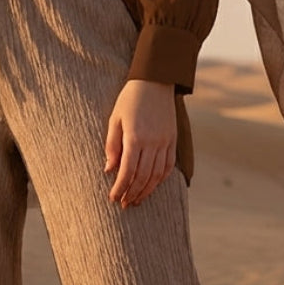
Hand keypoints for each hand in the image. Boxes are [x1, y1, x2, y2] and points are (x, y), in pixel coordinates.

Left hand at [104, 79, 176, 207]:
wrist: (155, 80)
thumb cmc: (130, 99)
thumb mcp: (115, 119)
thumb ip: (112, 145)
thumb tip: (109, 170)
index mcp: (135, 136)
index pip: (128, 171)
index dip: (120, 187)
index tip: (113, 197)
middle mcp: (152, 142)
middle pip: (143, 176)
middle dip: (133, 193)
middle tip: (124, 204)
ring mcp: (165, 141)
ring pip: (158, 174)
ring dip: (147, 190)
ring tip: (137, 200)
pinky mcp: (173, 139)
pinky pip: (169, 165)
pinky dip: (161, 179)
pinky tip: (152, 186)